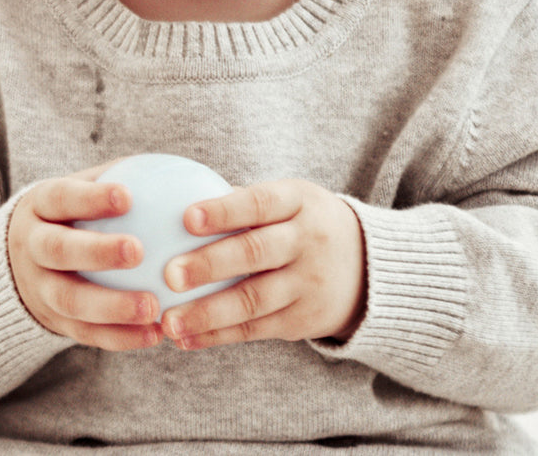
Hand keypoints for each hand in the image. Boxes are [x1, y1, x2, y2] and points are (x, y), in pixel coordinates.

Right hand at [7, 162, 163, 350]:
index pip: (62, 198)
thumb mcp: (79, 188)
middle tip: (139, 251)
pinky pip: (85, 334)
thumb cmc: (69, 214)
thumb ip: (117, 175)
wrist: (17, 262)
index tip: (127, 196)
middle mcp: (31, 248)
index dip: (90, 198)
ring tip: (153, 306)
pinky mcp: (53, 323)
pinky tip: (156, 334)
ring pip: (70, 301)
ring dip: (112, 307)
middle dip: (96, 252)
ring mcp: (39, 289)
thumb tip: (174, 164)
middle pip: (58, 250)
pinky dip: (120, 337)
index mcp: (40, 207)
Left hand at [159, 179, 365, 349]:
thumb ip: (245, 202)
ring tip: (169, 321)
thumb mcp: (290, 199)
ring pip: (253, 300)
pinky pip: (255, 330)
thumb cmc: (305, 223)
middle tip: (170, 274)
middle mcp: (307, 241)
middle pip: (255, 253)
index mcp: (299, 201)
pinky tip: (186, 339)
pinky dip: (218, 335)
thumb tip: (178, 200)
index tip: (187, 217)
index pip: (259, 203)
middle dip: (210, 264)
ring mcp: (308, 284)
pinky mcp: (303, 321)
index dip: (224, 211)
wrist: (368, 267)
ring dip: (207, 313)